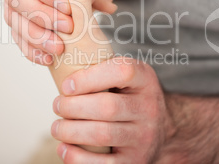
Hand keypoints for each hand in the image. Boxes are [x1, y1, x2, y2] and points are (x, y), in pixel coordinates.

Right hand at [4, 0, 120, 64]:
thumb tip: (77, 4)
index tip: (68, 9)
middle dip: (41, 16)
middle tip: (68, 29)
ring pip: (12, 13)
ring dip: (34, 35)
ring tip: (58, 49)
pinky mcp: (20, 7)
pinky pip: (17, 28)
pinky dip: (30, 46)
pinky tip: (47, 58)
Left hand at [51, 57, 174, 162]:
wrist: (161, 130)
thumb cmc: (131, 98)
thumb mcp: (128, 77)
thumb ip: (103, 69)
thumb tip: (60, 65)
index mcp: (145, 80)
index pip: (122, 71)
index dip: (89, 78)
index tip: (66, 85)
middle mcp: (149, 108)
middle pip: (106, 106)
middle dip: (72, 106)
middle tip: (57, 105)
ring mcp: (144, 137)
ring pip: (101, 134)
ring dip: (70, 131)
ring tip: (57, 127)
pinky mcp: (135, 161)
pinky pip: (103, 163)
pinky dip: (77, 157)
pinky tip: (64, 148)